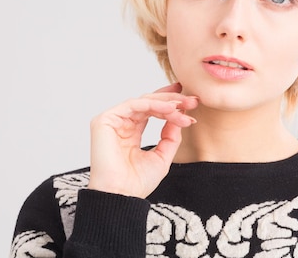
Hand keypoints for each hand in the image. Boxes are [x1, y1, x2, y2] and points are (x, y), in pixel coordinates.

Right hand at [87, 82, 197, 197]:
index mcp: (131, 132)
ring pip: (142, 101)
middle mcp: (121, 124)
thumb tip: (179, 117)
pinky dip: (153, 105)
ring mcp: (112, 121)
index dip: (170, 104)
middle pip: (148, 103)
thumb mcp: (162, 157)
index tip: (191, 103)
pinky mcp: (105, 120)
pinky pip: (133, 105)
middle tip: (192, 100)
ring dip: (165, 102)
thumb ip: (170, 137)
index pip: (151, 110)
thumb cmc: (137, 183)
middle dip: (171, 100)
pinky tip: (170, 109)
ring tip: (183, 106)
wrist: (122, 197)